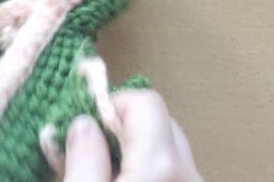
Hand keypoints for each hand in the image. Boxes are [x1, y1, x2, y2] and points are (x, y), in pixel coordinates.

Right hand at [63, 91, 202, 181]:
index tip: (85, 129)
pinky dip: (155, 170)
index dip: (112, 107)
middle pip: (161, 122)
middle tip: (93, 153)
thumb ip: (84, 158)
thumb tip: (85, 122)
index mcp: (160, 164)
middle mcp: (188, 171)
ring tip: (109, 172)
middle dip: (125, 129)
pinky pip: (177, 171)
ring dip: (140, 151)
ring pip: (170, 149)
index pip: (146, 101)